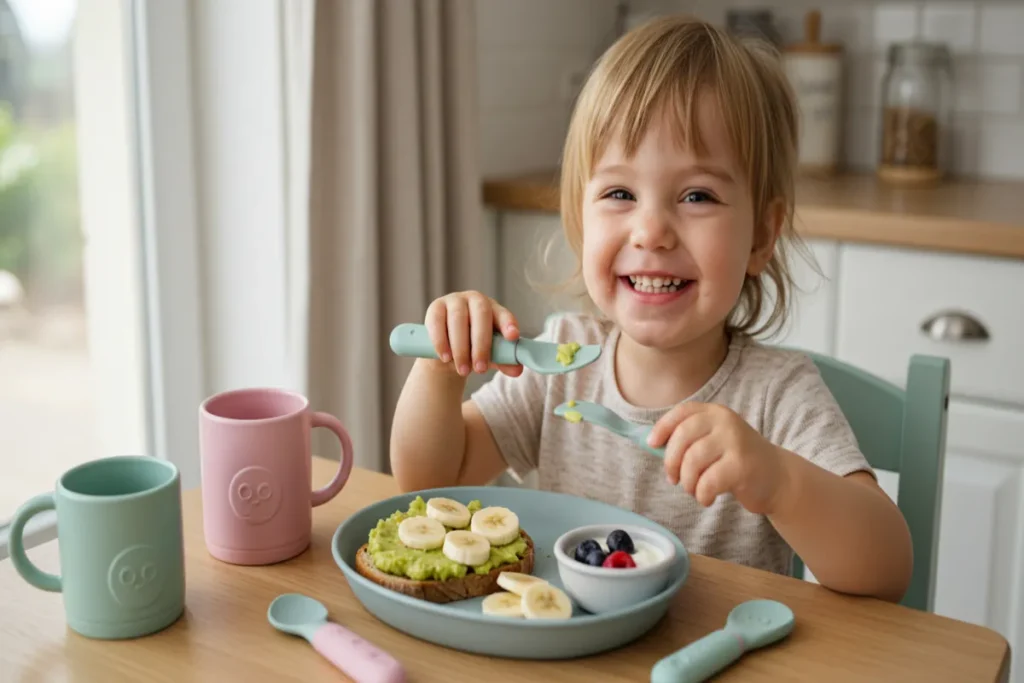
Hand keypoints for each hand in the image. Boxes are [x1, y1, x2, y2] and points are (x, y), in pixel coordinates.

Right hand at [424, 291, 522, 377]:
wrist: (446, 351)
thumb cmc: (473, 349)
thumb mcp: (489, 356)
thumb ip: (503, 361)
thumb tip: (517, 370)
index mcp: (494, 309)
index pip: (503, 314)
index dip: (508, 323)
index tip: (513, 337)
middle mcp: (475, 300)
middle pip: (481, 315)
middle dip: (481, 344)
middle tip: (480, 369)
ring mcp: (454, 301)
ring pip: (458, 319)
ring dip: (461, 347)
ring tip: (463, 370)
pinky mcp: (435, 307)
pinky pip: (437, 322)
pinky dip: (441, 341)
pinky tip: (445, 357)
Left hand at [647, 402, 790, 513]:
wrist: (778, 478)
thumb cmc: (737, 461)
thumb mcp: (714, 442)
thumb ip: (689, 440)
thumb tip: (652, 444)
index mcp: (716, 413)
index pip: (682, 412)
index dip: (662, 427)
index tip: (652, 444)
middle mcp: (725, 422)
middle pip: (683, 437)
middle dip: (671, 461)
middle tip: (673, 479)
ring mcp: (735, 442)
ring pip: (693, 460)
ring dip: (687, 481)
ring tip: (694, 490)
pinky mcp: (742, 466)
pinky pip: (708, 481)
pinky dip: (702, 494)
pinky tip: (707, 498)